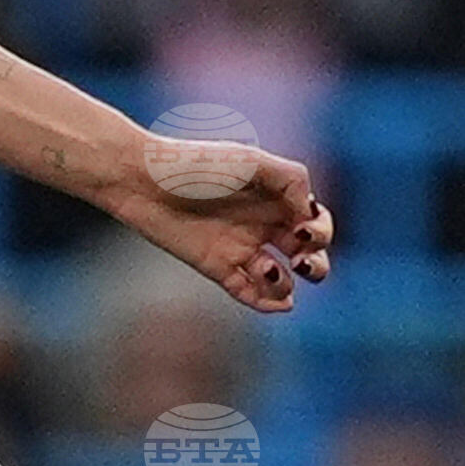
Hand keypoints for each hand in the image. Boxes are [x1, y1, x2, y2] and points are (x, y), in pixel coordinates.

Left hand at [102, 131, 334, 312]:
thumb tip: (311, 214)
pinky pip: (248, 292)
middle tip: (301, 261)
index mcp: (276, 198)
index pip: (316, 223)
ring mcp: (239, 248)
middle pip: (307, 256)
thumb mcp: (251, 162)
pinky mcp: (215, 267)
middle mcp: (262, 225)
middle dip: (316, 266)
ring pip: (281, 280)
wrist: (143, 180)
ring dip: (286, 284)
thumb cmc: (196, 163)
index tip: (303, 228)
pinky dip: (266, 302)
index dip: (321, 232)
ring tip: (267, 270)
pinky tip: (276, 302)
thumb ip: (291, 181)